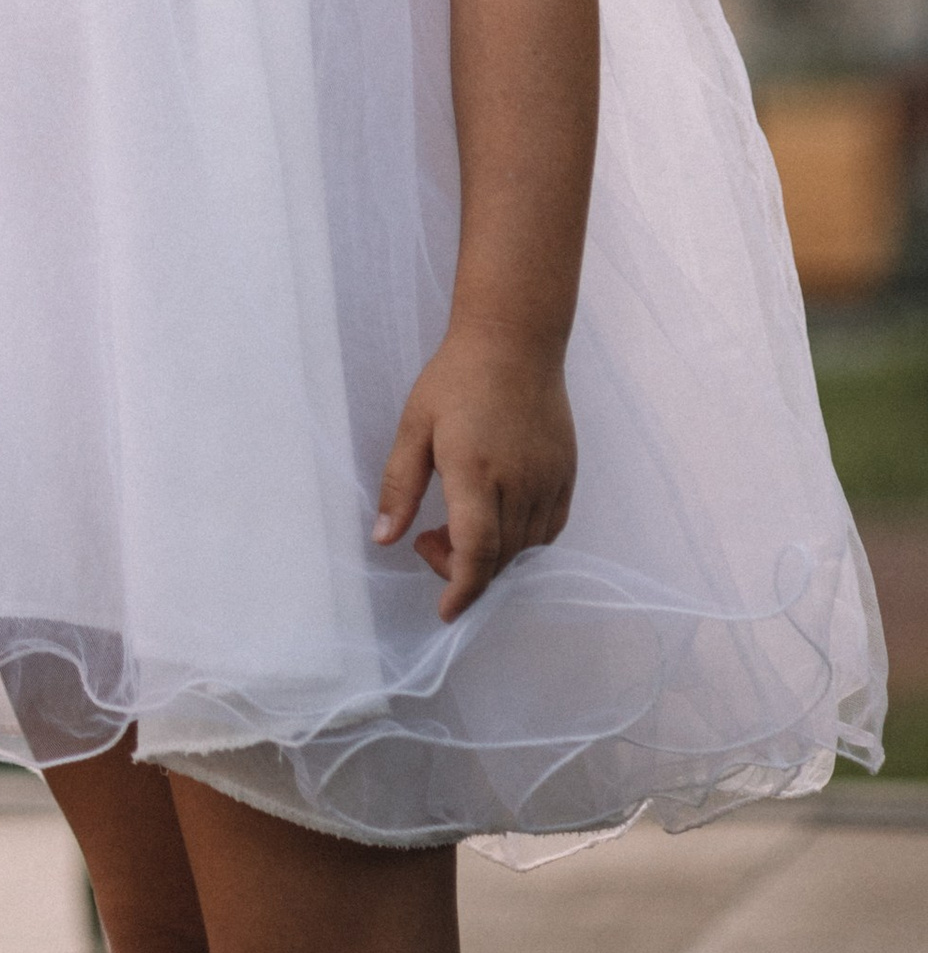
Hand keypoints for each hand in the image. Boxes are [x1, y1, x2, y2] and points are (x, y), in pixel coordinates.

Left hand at [374, 329, 577, 622]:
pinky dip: (522, 541)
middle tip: (429, 541)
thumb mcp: (414, 426)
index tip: (446, 612)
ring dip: (491, 556)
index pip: (476, 553)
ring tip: (458, 525)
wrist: (514, 340)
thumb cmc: (455, 379)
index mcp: (476, 471)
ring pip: (525, 549)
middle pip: (499, 558)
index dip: (461, 590)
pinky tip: (496, 520)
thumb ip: (399, 486)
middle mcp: (519, 483)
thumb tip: (384, 539)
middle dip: (463, 569)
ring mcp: (548, 480)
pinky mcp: (567, 475)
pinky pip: (548, 529)